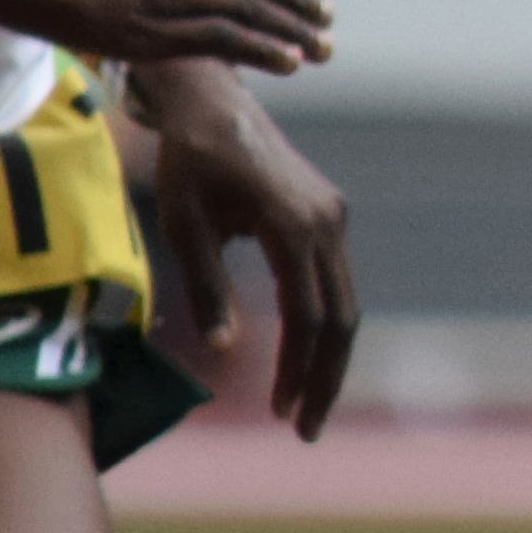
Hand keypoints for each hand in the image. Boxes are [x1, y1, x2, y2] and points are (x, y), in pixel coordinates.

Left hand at [138, 57, 358, 437]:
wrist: (214, 102)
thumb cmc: (189, 164)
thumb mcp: (185, 225)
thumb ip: (206, 286)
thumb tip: (225, 349)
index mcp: (293, 225)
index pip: (306, 315)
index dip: (295, 369)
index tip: (280, 414)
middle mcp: (327, 221)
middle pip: (341, 316)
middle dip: (326, 378)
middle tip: (305, 430)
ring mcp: (334, 217)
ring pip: (346, 302)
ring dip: (329, 356)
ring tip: (305, 405)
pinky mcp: (329, 215)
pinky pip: (336, 281)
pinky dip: (325, 325)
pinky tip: (304, 357)